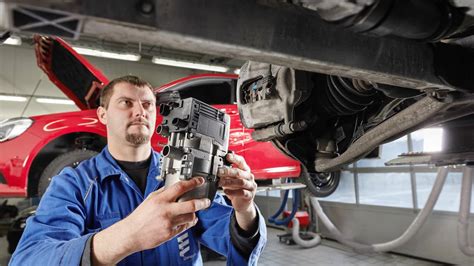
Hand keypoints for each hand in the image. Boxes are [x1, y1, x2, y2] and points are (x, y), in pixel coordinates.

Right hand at [92, 177, 209, 264]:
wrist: (132, 234)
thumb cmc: (140, 216)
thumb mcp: (150, 199)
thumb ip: (163, 192)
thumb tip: (173, 186)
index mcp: (161, 200)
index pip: (180, 187)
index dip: (193, 183)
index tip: (199, 181)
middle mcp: (166, 211)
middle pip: (191, 205)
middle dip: (203, 202)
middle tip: (206, 201)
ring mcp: (169, 223)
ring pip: (190, 217)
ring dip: (194, 214)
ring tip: (192, 212)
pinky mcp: (170, 233)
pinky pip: (185, 227)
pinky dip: (187, 223)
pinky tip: (186, 220)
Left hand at [218, 153, 257, 230]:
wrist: (242, 203)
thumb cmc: (236, 189)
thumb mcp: (231, 179)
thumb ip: (227, 174)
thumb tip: (218, 169)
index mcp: (245, 170)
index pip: (241, 161)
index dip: (235, 158)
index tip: (227, 156)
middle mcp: (249, 177)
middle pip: (239, 172)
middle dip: (228, 171)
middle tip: (219, 172)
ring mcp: (251, 186)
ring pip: (241, 182)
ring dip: (229, 182)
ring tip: (221, 183)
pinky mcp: (250, 195)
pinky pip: (242, 192)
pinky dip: (233, 192)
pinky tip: (226, 191)